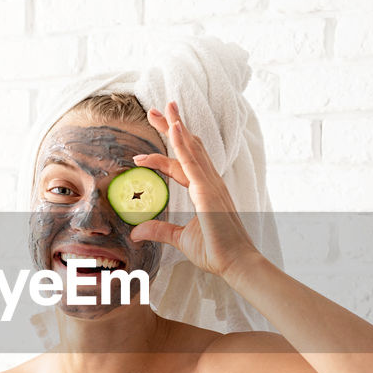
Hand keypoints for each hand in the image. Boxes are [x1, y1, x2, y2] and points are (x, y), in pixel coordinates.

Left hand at [129, 101, 261, 278]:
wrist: (236, 264)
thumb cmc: (217, 252)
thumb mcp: (181, 239)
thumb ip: (160, 231)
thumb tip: (136, 232)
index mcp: (206, 190)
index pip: (182, 165)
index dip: (162, 157)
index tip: (140, 156)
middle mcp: (210, 182)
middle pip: (189, 148)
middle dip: (172, 127)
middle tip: (156, 110)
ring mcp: (211, 184)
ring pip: (191, 148)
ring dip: (176, 127)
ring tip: (163, 109)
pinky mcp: (209, 191)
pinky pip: (193, 162)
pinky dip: (183, 144)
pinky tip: (175, 128)